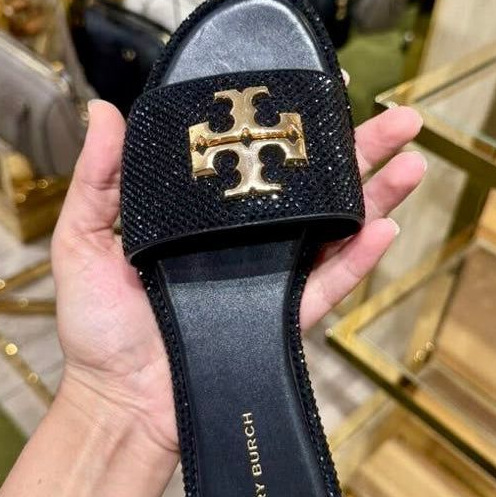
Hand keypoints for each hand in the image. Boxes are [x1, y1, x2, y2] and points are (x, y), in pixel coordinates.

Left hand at [51, 98, 424, 456]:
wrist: (120, 401)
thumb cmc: (98, 329)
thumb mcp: (84, 241)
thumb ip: (98, 180)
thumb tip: (104, 110)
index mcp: (202, 219)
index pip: (255, 163)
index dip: (291, 129)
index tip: (321, 95)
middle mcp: (244, 243)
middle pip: (310, 191)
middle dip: (358, 154)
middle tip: (401, 122)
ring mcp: (268, 281)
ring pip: (331, 233)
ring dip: (375, 198)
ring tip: (411, 163)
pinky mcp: (281, 320)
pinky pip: (324, 286)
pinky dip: (356, 259)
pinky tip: (383, 226)